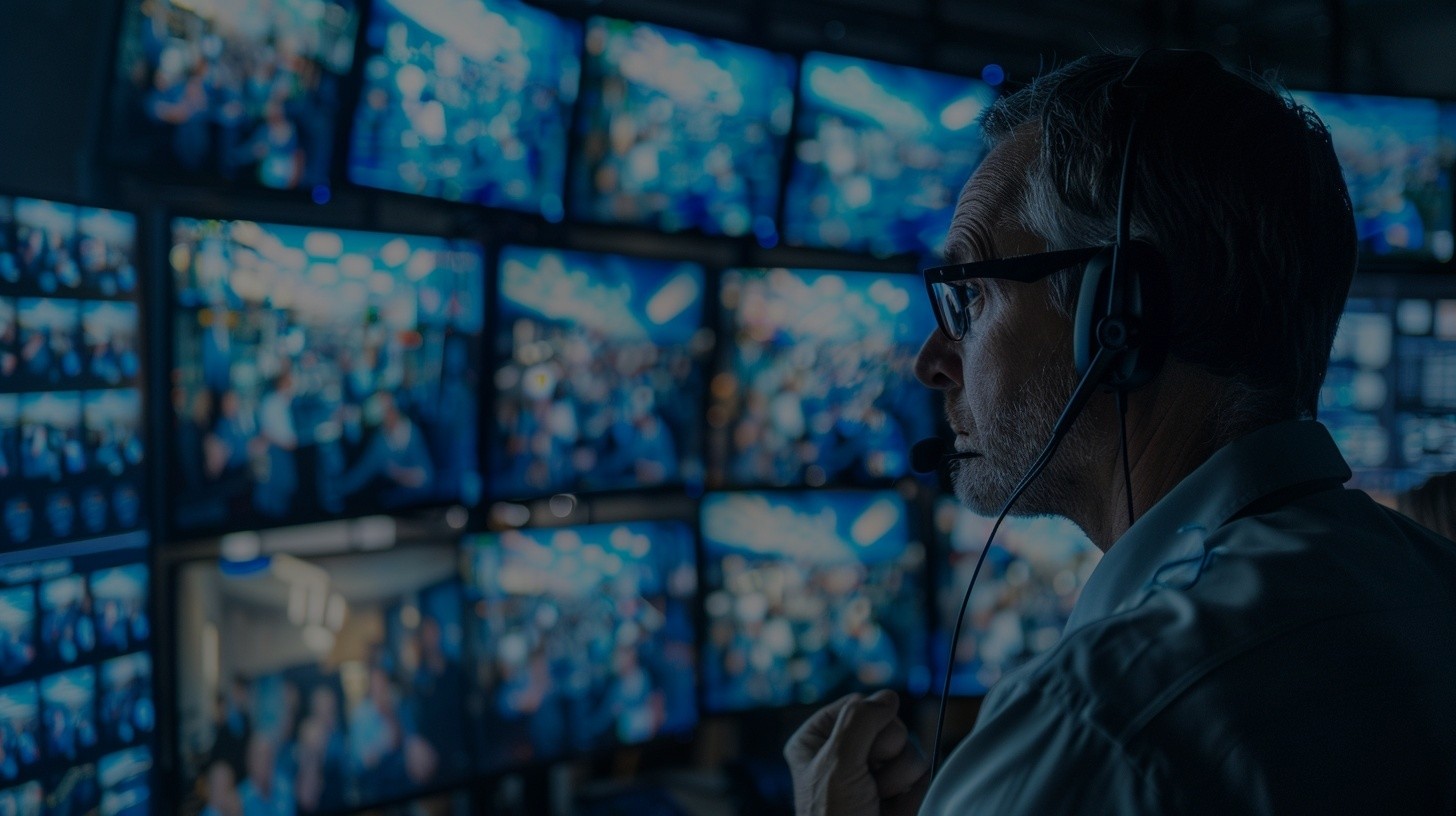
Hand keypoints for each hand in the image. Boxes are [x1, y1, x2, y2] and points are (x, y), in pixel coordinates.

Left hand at [784, 690, 930, 815]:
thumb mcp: (837, 763)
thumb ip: (860, 721)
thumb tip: (888, 696)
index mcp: (819, 739)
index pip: (858, 704)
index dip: (868, 725)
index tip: (856, 756)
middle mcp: (846, 751)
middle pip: (889, 725)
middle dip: (885, 755)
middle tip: (868, 783)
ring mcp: (874, 771)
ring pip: (909, 748)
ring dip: (898, 778)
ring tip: (877, 800)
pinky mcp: (899, 790)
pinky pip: (922, 772)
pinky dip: (911, 793)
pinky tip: (891, 810)